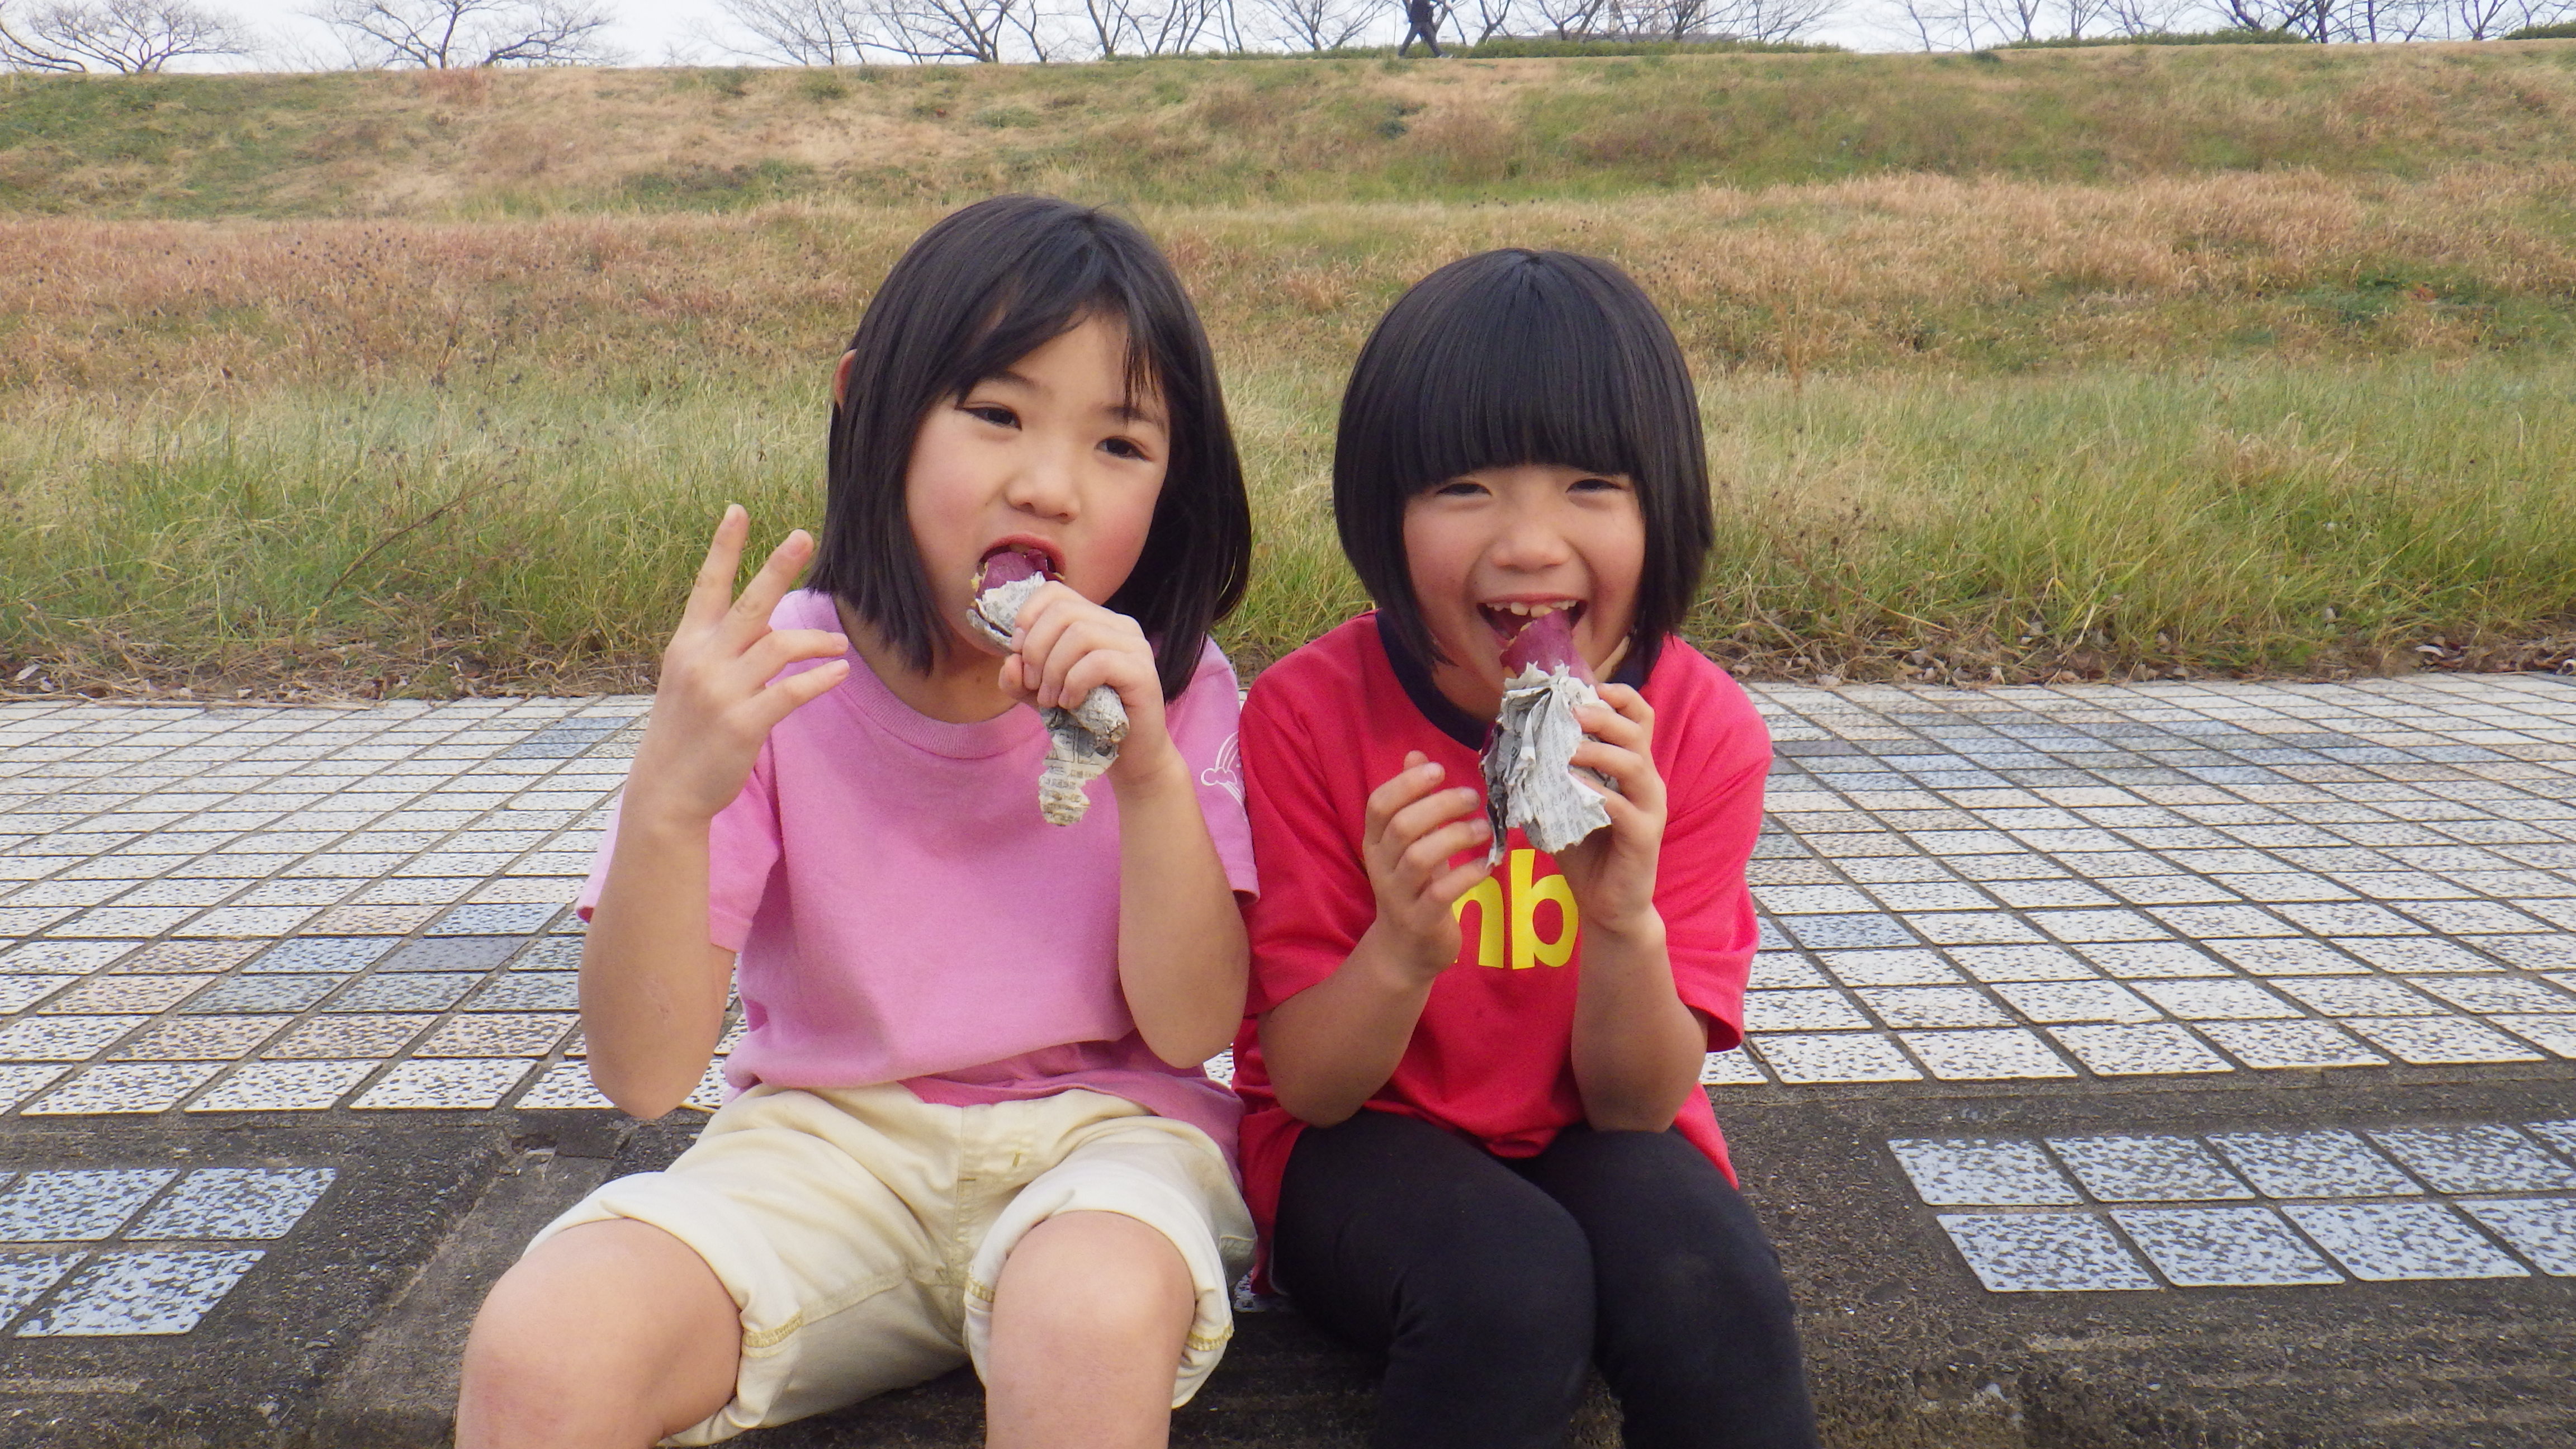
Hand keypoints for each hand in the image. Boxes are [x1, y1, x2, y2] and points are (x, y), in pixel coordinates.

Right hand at [627, 506, 850, 822]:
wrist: (666, 790)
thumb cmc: (684, 729)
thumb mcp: (691, 680)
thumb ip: (725, 649)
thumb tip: (769, 626)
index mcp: (686, 644)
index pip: (706, 586)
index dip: (723, 547)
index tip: (738, 510)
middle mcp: (702, 661)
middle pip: (749, 604)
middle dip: (776, 566)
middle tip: (804, 536)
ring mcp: (722, 692)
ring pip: (780, 646)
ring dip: (817, 640)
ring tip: (839, 644)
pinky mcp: (744, 723)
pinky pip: (792, 691)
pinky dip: (821, 679)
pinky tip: (838, 672)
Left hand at [995, 581, 1174, 783]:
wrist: (1128, 757)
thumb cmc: (1087, 721)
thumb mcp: (1040, 696)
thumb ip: (1018, 678)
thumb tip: (1010, 661)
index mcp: (1096, 620)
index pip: (1055, 592)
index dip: (1028, 617)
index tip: (1018, 653)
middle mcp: (1119, 625)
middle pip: (1063, 611)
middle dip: (1036, 648)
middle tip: (1032, 684)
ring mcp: (1135, 646)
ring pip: (1080, 633)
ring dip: (1053, 669)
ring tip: (1051, 700)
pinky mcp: (1142, 672)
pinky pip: (1098, 662)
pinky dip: (1074, 683)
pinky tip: (1071, 703)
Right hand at [1360, 752, 1493, 980]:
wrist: (1405, 951)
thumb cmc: (1414, 886)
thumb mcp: (1408, 843)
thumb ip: (1411, 800)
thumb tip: (1416, 755)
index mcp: (1375, 843)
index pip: (1379, 805)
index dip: (1407, 783)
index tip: (1439, 770)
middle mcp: (1382, 867)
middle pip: (1402, 826)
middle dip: (1440, 805)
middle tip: (1473, 797)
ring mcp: (1399, 896)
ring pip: (1420, 857)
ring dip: (1457, 836)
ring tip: (1484, 828)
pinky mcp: (1421, 921)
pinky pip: (1443, 893)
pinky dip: (1468, 874)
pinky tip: (1487, 864)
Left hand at [1551, 684, 1665, 936]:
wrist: (1607, 904)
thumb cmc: (1585, 850)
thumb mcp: (1564, 802)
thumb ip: (1550, 772)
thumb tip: (1513, 738)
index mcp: (1631, 766)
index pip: (1637, 715)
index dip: (1615, 696)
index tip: (1582, 689)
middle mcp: (1646, 781)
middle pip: (1636, 731)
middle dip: (1603, 716)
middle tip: (1570, 713)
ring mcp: (1650, 808)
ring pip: (1635, 764)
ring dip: (1599, 752)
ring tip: (1568, 749)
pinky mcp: (1644, 837)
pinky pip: (1625, 809)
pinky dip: (1599, 795)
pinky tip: (1573, 790)